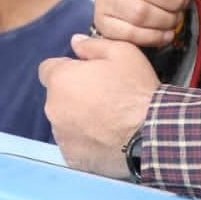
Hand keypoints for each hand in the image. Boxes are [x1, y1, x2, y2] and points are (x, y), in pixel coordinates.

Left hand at [40, 34, 160, 179]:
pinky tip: (105, 138)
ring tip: (106, 120)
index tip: (86, 75)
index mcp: (60, 79)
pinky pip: (73, 144)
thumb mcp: (122, 52)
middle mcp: (52, 108)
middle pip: (56, 97)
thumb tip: (74, 42)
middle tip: (101, 98)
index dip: (67, 70)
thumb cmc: (136, 89)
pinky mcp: (72, 157)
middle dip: (72, 95)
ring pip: (63, 122)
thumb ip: (92, 45)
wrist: (152, 133)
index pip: (48, 69)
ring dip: (77, 119)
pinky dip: (85, 141)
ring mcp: (61, 136)